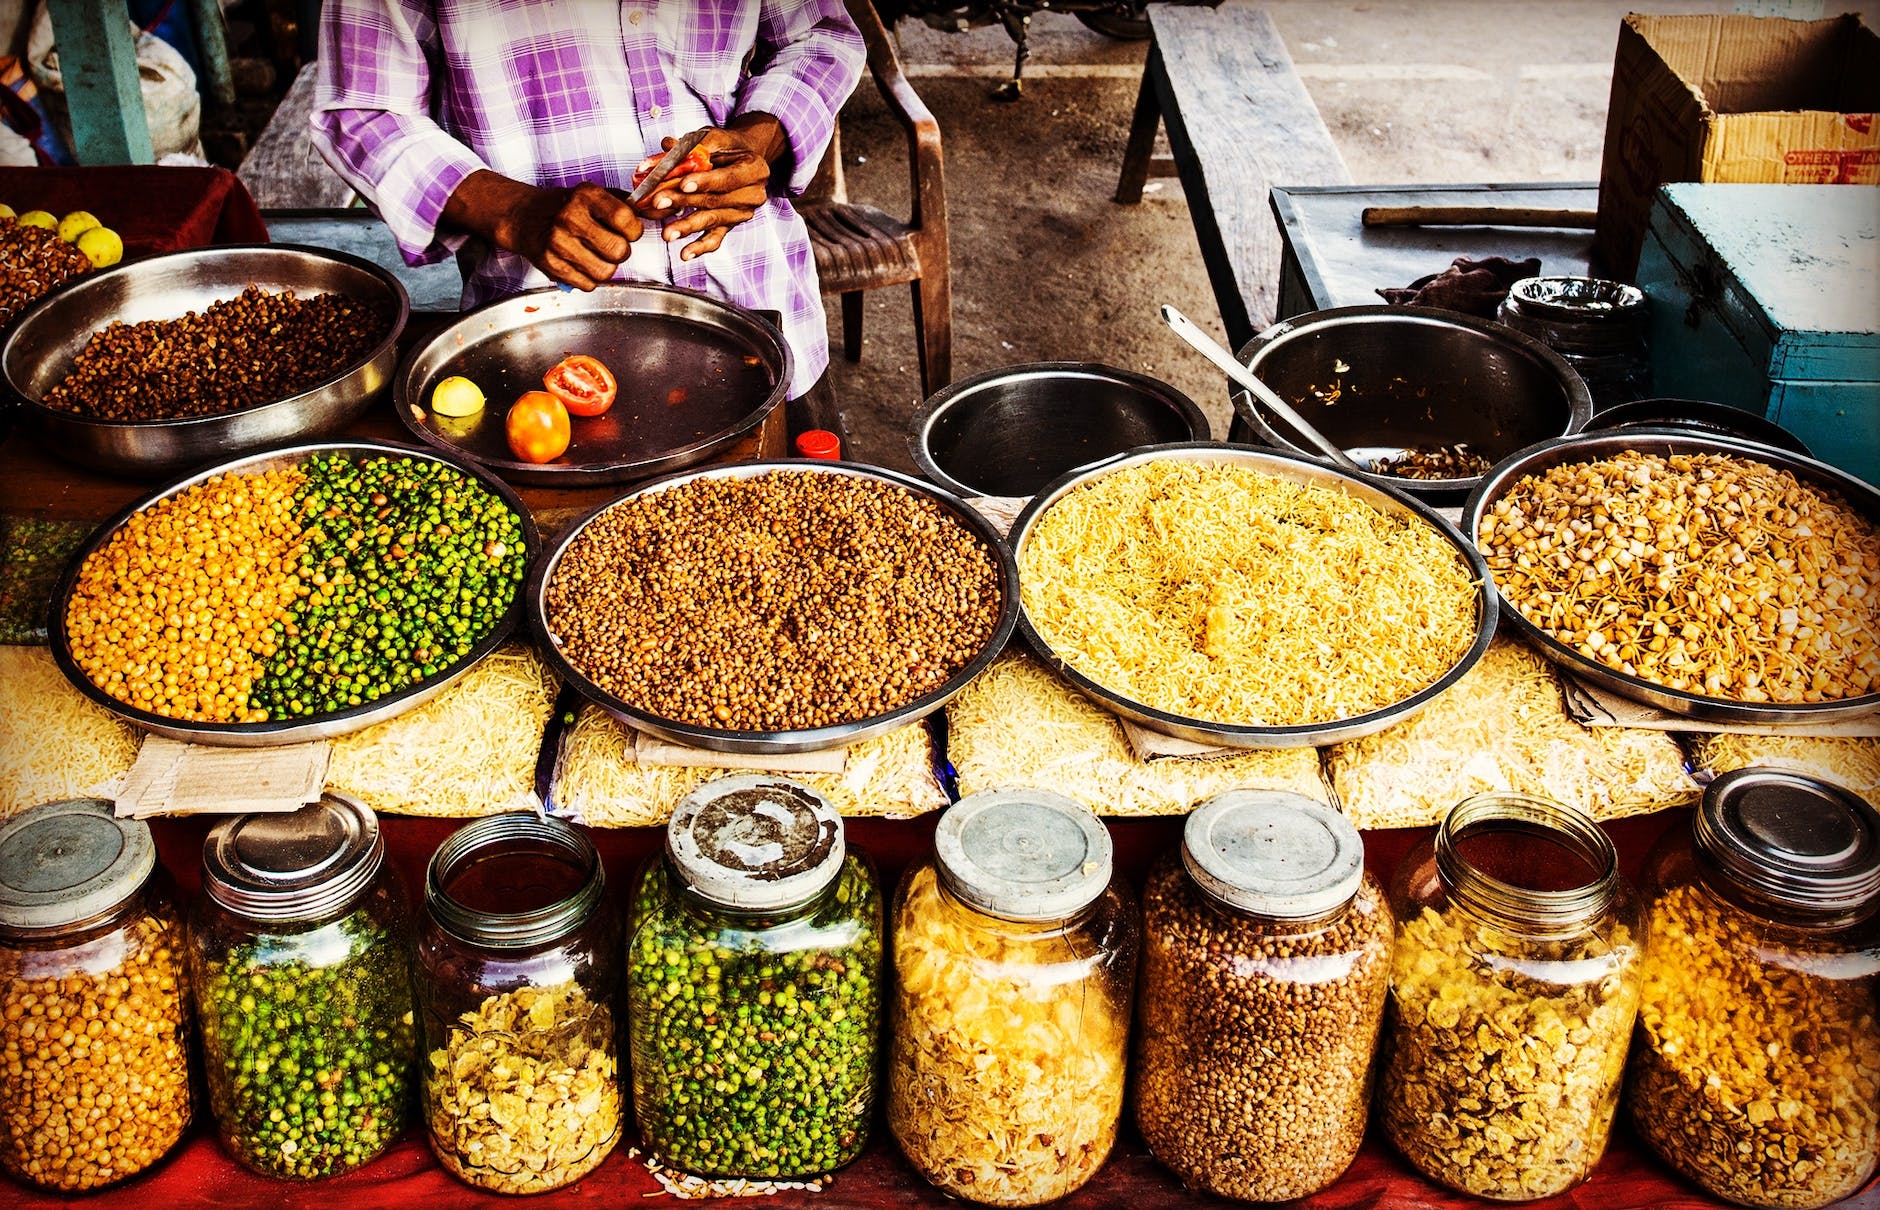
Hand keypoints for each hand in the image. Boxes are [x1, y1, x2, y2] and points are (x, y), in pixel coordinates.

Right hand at [444, 172, 641, 289]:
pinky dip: (589, 278)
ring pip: (605, 272)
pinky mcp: (550, 264)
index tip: (627, 230)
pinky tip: (581, 262)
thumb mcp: (599, 197)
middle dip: (621, 252)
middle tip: (611, 244)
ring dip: (607, 267)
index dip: (634, 230)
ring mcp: (557, 242)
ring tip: (596, 255)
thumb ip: (634, 206)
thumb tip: (666, 210)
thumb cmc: (570, 207)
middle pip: (619, 251)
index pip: (627, 220)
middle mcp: (569, 217)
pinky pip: (588, 285)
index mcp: (586, 195)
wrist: (526, 217)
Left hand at [638, 115, 786, 259]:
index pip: (728, 178)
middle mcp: (753, 194)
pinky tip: (685, 254)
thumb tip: (666, 146)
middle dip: (685, 202)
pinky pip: (716, 238)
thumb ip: (692, 144)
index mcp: (754, 168)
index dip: (706, 181)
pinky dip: (700, 247)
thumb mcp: (713, 138)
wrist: (742, 159)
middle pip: (717, 201)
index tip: (683, 183)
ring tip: (667, 233)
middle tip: (660, 202)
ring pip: (713, 220)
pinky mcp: (731, 225)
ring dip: (688, 227)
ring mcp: (743, 212)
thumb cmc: (727, 148)